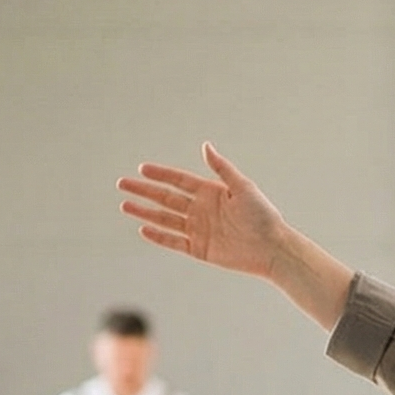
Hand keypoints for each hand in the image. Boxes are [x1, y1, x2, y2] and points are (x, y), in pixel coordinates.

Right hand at [119, 144, 287, 276]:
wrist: (272, 248)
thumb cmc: (263, 215)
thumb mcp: (243, 187)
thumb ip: (222, 168)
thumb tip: (205, 145)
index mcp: (210, 192)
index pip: (178, 180)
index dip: (160, 174)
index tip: (141, 169)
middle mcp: (201, 209)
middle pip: (165, 198)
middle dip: (144, 191)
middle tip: (122, 184)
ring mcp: (198, 230)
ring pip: (164, 219)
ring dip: (144, 212)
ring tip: (124, 205)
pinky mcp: (199, 249)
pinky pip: (174, 242)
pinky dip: (158, 236)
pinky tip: (143, 229)